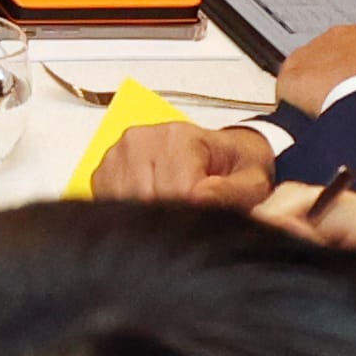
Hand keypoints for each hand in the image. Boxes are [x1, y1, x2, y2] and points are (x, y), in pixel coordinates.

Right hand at [88, 116, 283, 207]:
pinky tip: (149, 208)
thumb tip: (201, 199)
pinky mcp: (104, 170)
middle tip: (190, 213)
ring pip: (123, 204)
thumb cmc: (234, 167)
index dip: (192, 214)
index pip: (174, 192)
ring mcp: (119, 153)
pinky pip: (105, 202)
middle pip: (145, 201)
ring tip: (171, 208)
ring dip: (145, 216)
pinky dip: (125, 213)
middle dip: (169, 217)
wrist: (223, 154)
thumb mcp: (251, 181)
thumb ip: (231, 192)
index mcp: (178, 138)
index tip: (205, 215)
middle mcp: (142, 140)